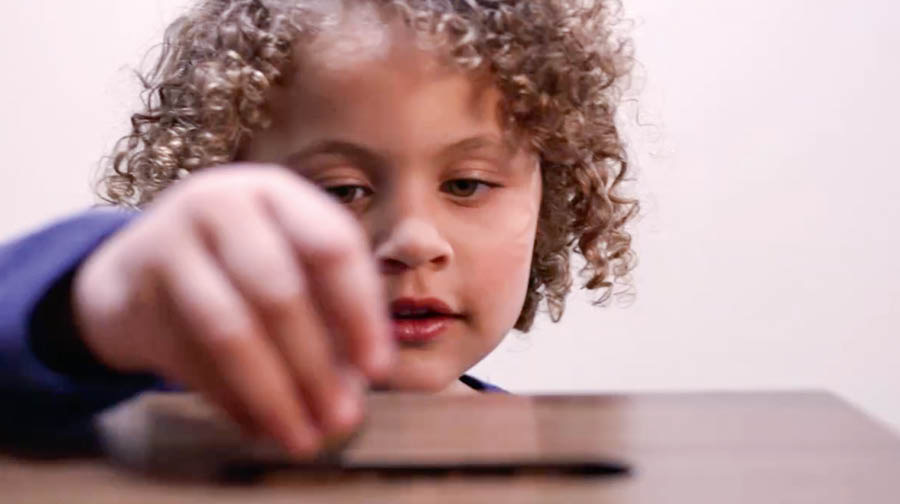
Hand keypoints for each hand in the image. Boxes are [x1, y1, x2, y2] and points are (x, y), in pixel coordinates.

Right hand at [72, 164, 392, 455]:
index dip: (359, 311)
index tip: (377, 368)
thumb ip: (328, 315)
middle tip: (342, 418)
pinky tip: (259, 428)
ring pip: (231, 329)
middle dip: (316, 365)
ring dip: (273, 394)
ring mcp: (171, 239)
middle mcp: (223, 202)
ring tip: (302, 439)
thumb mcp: (286, 264)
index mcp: (277, 192)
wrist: (135, 271)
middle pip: (280, 291)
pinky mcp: (133, 285)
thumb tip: (355, 389)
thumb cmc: (237, 270)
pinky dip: (231, 401)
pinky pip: (190, 356)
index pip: (332, 247)